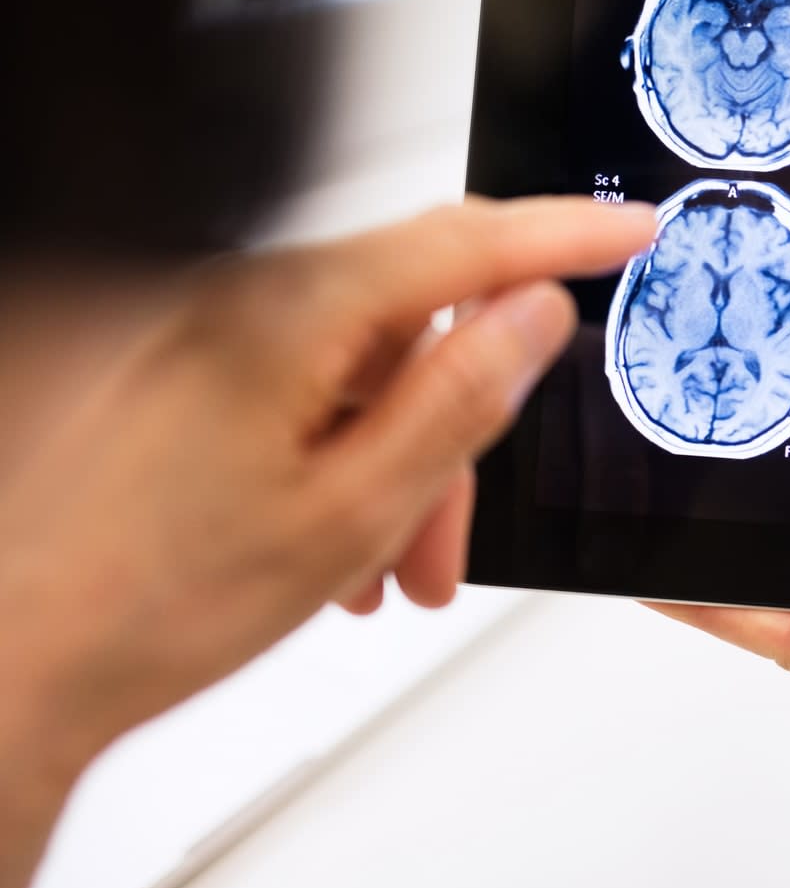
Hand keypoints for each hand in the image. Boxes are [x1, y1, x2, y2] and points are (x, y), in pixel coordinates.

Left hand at [0, 196, 653, 876]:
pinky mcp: (190, 369)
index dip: (565, 234)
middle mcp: (242, 301)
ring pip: (364, 367)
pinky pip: (307, 387)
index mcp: (290, 314)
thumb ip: (460, 396)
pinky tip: (331, 546)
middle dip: (460, 423)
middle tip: (454, 534)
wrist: (22, 658)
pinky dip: (343, 456)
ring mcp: (208, 333)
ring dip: (399, 461)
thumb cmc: (153, 600)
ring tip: (381, 572)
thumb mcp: (356, 507)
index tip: (631, 229)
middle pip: (415, 320)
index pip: (465, 242)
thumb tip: (534, 312)